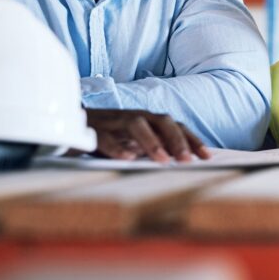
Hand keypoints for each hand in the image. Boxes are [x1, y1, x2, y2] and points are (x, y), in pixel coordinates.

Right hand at [83, 109, 209, 162]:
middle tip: (187, 160)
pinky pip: (106, 137)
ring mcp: (114, 121)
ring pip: (136, 125)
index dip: (192, 140)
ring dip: (152, 142)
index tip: (207, 157)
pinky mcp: (92, 130)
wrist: (70, 125)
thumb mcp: (136, 143)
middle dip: (177, 140)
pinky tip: (128, 158)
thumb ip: (156, 149)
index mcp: (147, 120)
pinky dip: (118, 147)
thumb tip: (183, 162)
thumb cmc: (110, 136)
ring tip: (163, 160)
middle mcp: (134, 117)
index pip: (175, 126)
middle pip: (161, 121)